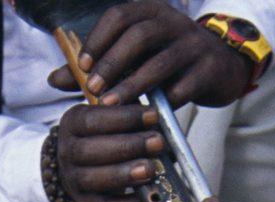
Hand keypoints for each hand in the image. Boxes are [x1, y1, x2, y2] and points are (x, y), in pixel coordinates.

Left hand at [45, 0, 252, 107]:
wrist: (221, 66)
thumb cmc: (166, 61)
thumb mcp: (134, 58)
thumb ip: (96, 67)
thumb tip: (53, 79)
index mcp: (150, 11)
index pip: (119, 16)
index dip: (98, 39)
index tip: (82, 66)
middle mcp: (173, 22)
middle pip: (139, 35)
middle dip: (113, 62)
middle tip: (94, 88)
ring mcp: (194, 44)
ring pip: (161, 61)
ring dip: (134, 84)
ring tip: (112, 105)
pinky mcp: (209, 69)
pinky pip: (184, 86)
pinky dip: (163, 101)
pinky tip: (148, 116)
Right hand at [54, 101, 166, 201]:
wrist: (81, 164)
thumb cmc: (105, 134)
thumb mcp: (111, 114)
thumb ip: (129, 110)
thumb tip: (156, 113)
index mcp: (72, 124)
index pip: (93, 120)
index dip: (124, 118)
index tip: (153, 115)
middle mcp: (68, 153)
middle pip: (90, 151)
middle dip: (127, 146)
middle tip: (157, 142)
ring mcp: (74, 181)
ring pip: (95, 180)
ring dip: (125, 174)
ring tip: (151, 169)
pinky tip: (148, 196)